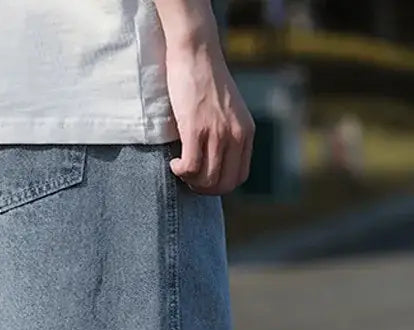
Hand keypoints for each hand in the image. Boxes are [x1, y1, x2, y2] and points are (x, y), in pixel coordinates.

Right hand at [165, 34, 254, 195]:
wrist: (196, 51)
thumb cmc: (206, 79)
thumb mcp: (228, 110)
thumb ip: (228, 132)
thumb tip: (215, 159)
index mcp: (246, 132)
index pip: (239, 177)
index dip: (219, 185)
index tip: (204, 177)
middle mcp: (235, 134)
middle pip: (223, 184)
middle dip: (204, 189)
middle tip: (189, 178)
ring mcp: (217, 132)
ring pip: (207, 179)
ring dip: (190, 181)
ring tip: (180, 168)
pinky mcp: (196, 128)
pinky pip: (190, 167)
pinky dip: (180, 171)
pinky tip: (173, 162)